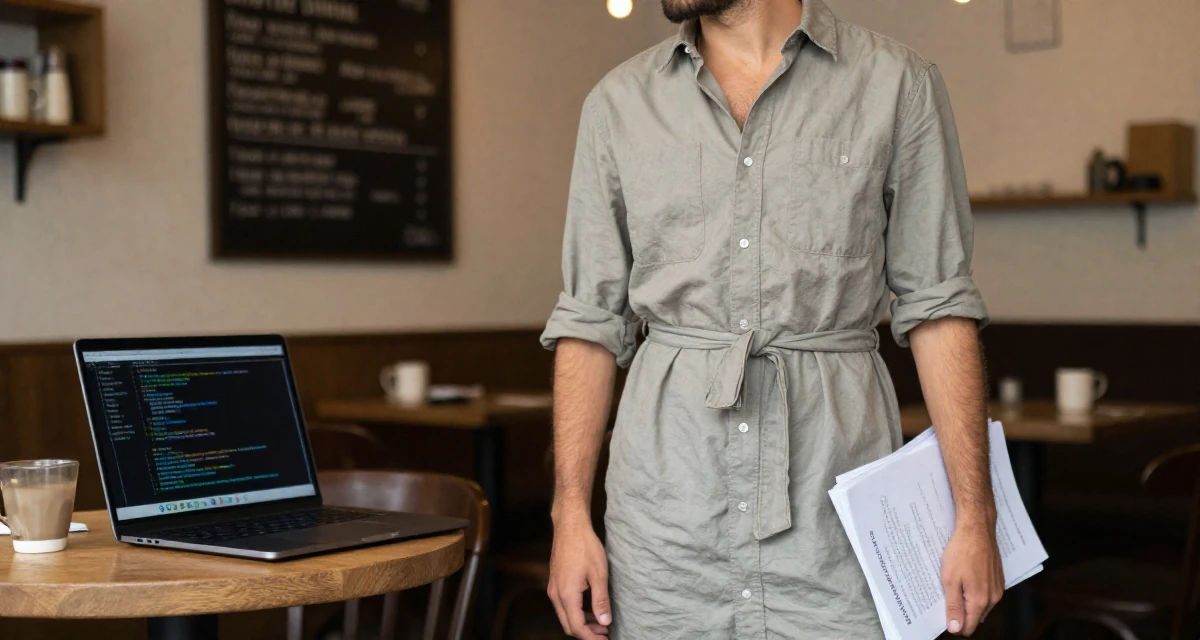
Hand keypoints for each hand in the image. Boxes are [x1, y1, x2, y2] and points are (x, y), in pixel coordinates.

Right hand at [548, 515, 610, 638]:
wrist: (570, 526)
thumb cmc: (585, 546)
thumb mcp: (599, 574)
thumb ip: (601, 601)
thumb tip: (604, 621)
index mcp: (567, 595)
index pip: (576, 627)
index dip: (590, 638)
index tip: (604, 639)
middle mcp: (556, 594)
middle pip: (568, 624)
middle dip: (586, 633)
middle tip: (604, 633)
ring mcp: (553, 587)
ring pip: (565, 615)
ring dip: (581, 622)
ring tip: (600, 623)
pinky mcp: (555, 581)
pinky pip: (563, 604)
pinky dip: (576, 611)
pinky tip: (589, 608)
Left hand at [941, 523, 1003, 635]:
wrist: (977, 530)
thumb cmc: (961, 552)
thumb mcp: (950, 580)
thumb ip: (953, 607)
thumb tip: (955, 629)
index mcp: (979, 601)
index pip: (969, 627)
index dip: (955, 624)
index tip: (944, 613)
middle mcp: (993, 598)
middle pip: (975, 617)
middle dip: (961, 611)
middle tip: (947, 594)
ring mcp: (997, 589)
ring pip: (981, 605)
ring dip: (968, 600)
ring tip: (956, 583)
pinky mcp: (999, 580)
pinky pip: (986, 593)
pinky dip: (975, 590)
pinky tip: (966, 576)